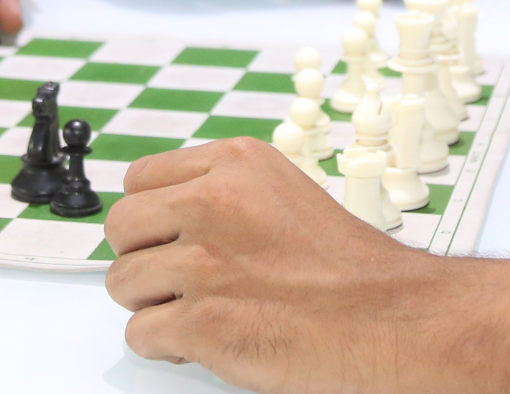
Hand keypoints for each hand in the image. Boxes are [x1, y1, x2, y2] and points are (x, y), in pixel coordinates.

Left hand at [105, 138, 432, 388]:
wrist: (388, 320)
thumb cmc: (348, 268)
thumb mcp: (282, 193)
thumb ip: (224, 195)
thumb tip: (167, 216)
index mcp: (234, 164)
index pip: (140, 179)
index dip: (151, 217)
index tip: (165, 236)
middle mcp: (212, 203)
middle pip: (121, 228)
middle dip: (142, 258)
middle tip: (174, 279)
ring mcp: (204, 263)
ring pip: (123, 282)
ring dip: (152, 305)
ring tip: (194, 311)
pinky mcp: (202, 322)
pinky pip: (140, 334)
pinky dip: (163, 346)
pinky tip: (198, 341)